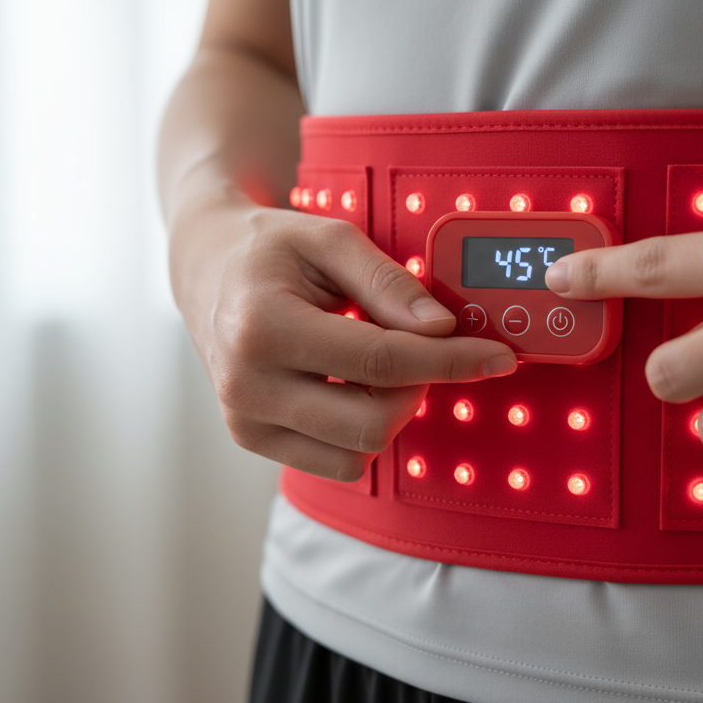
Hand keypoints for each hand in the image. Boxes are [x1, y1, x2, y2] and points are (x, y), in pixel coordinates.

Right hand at [170, 197, 516, 480]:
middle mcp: (246, 385)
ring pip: (357, 452)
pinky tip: (349, 385)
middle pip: (372, 422)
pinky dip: (359, 429)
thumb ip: (389, 283)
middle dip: (418, 389)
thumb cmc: (269, 248)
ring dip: (388, 411)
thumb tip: (443, 329)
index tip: (497, 356)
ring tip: (373, 361)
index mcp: (262, 327)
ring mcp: (244, 421)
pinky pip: (335, 462)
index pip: (380, 362)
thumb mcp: (331, 240)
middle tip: (421, 348)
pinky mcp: (251, 439)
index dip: (450, 361)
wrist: (205, 266)